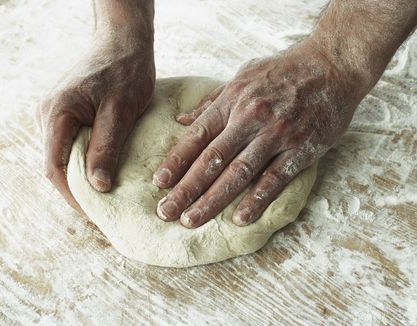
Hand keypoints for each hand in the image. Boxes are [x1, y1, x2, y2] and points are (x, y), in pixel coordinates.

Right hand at [38, 30, 154, 210]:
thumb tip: (97, 186)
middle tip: (102, 209)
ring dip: (82, 176)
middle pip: (57, 163)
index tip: (95, 213)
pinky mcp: (67, 111)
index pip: (56, 167)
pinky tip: (102, 170)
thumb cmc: (126, 72)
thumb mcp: (120, 111)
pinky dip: (84, 160)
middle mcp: (48, 113)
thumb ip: (106, 147)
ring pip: (64, 154)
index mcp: (57, 113)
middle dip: (78, 189)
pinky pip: (71, 143)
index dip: (74, 195)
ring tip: (105, 195)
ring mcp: (55, 112)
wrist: (124, 43)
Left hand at [153, 39, 369, 227]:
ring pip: (239, 173)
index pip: (197, 136)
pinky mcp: (301, 149)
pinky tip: (239, 219)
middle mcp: (251, 118)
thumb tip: (182, 121)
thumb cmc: (284, 71)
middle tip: (166, 212)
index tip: (159, 183)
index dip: (176, 161)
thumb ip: (212, 102)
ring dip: (213, 200)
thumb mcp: (243, 76)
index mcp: (233, 101)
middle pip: (212, 159)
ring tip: (192, 220)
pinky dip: (256, 200)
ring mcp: (277, 135)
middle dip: (186, 188)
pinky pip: (275, 179)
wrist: (332, 65)